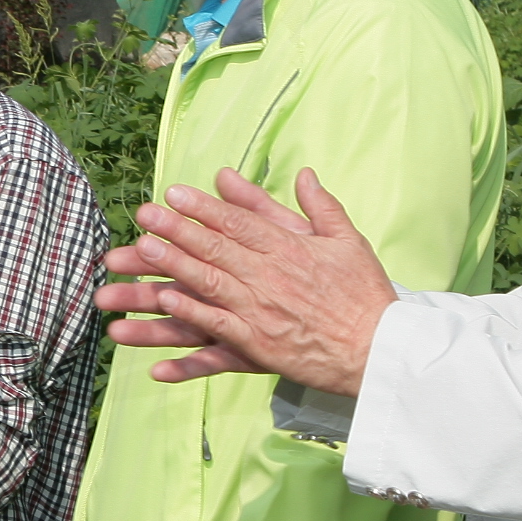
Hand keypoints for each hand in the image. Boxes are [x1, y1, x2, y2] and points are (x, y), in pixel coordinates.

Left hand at [98, 168, 396, 394]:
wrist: (381, 348)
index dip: (203, 207)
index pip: (239, 222)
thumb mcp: (348, 239)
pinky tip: (166, 303)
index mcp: (290, 248)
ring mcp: (262, 310)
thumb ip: (320, 205)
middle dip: (176, 229)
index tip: (173, 192)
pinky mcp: (259, 345)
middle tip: (144, 214)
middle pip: (216, 248)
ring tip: (141, 251)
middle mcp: (271, 276)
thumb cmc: (365, 293)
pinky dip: (192, 314)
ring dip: (173, 266)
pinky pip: (217, 327)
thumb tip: (303, 172)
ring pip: (209, 283)